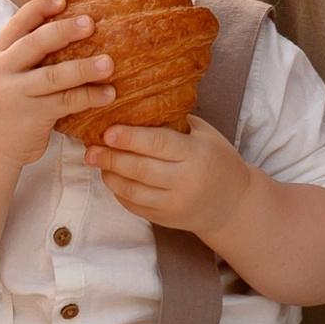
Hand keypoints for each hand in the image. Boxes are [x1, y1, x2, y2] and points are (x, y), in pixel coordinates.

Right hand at [0, 0, 112, 176]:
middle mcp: (2, 71)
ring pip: (53, 75)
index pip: (17, 24)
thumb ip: (20, 57)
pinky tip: (108, 94)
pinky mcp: (32, 117)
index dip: (39, 9)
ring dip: (84, 67)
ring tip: (109, 63)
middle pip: (35, 43)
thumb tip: (62, 30)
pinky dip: (89, 96)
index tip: (63, 0)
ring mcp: (16, 95)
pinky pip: (65, 102)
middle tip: (91, 22)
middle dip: (64, 30)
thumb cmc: (0, 108)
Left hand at [91, 113, 251, 242]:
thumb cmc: (217, 160)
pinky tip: (111, 176)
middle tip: (91, 147)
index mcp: (196, 155)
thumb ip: (175, 122)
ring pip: (132, 190)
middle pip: (140, 168)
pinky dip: (118, 191)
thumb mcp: (205, 135)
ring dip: (110, 174)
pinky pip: (134, 205)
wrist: (233, 204)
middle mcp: (185, 181)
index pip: (158, 144)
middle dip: (111, 157)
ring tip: (96, 160)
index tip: (108, 130)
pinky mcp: (165, 219)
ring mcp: (174, 203)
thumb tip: (137, 104)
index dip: (130, 137)